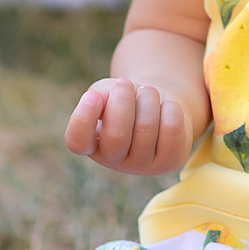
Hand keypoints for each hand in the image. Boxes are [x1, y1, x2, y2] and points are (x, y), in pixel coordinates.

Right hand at [65, 78, 192, 174]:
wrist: (160, 105)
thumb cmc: (127, 99)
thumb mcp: (107, 92)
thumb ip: (99, 94)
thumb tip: (100, 100)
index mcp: (91, 144)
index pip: (77, 142)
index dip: (83, 119)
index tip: (92, 96)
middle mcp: (114, 160)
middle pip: (116, 136)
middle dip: (122, 100)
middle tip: (125, 83)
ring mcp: (143, 165)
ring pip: (146, 128)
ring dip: (147, 98)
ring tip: (148, 92)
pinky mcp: (170, 162)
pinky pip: (171, 130)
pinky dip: (170, 108)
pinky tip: (166, 107)